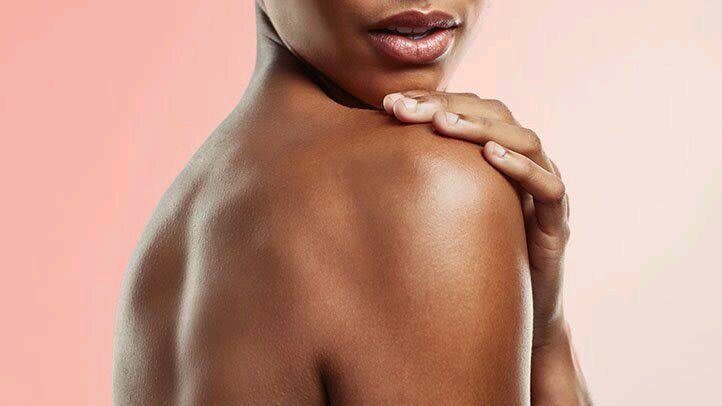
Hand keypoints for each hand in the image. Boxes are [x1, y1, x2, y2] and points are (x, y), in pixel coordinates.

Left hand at [381, 90, 590, 404]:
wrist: (512, 317)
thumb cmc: (469, 261)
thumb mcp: (437, 215)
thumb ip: (414, 186)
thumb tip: (351, 167)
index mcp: (494, 157)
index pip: (469, 111)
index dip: (432, 101)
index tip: (388, 103)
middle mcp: (522, 167)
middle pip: (495, 117)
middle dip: (448, 107)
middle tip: (404, 108)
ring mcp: (542, 193)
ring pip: (526, 142)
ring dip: (483, 128)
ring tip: (443, 123)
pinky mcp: (556, 226)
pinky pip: (549, 188)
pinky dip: (522, 168)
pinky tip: (490, 155)